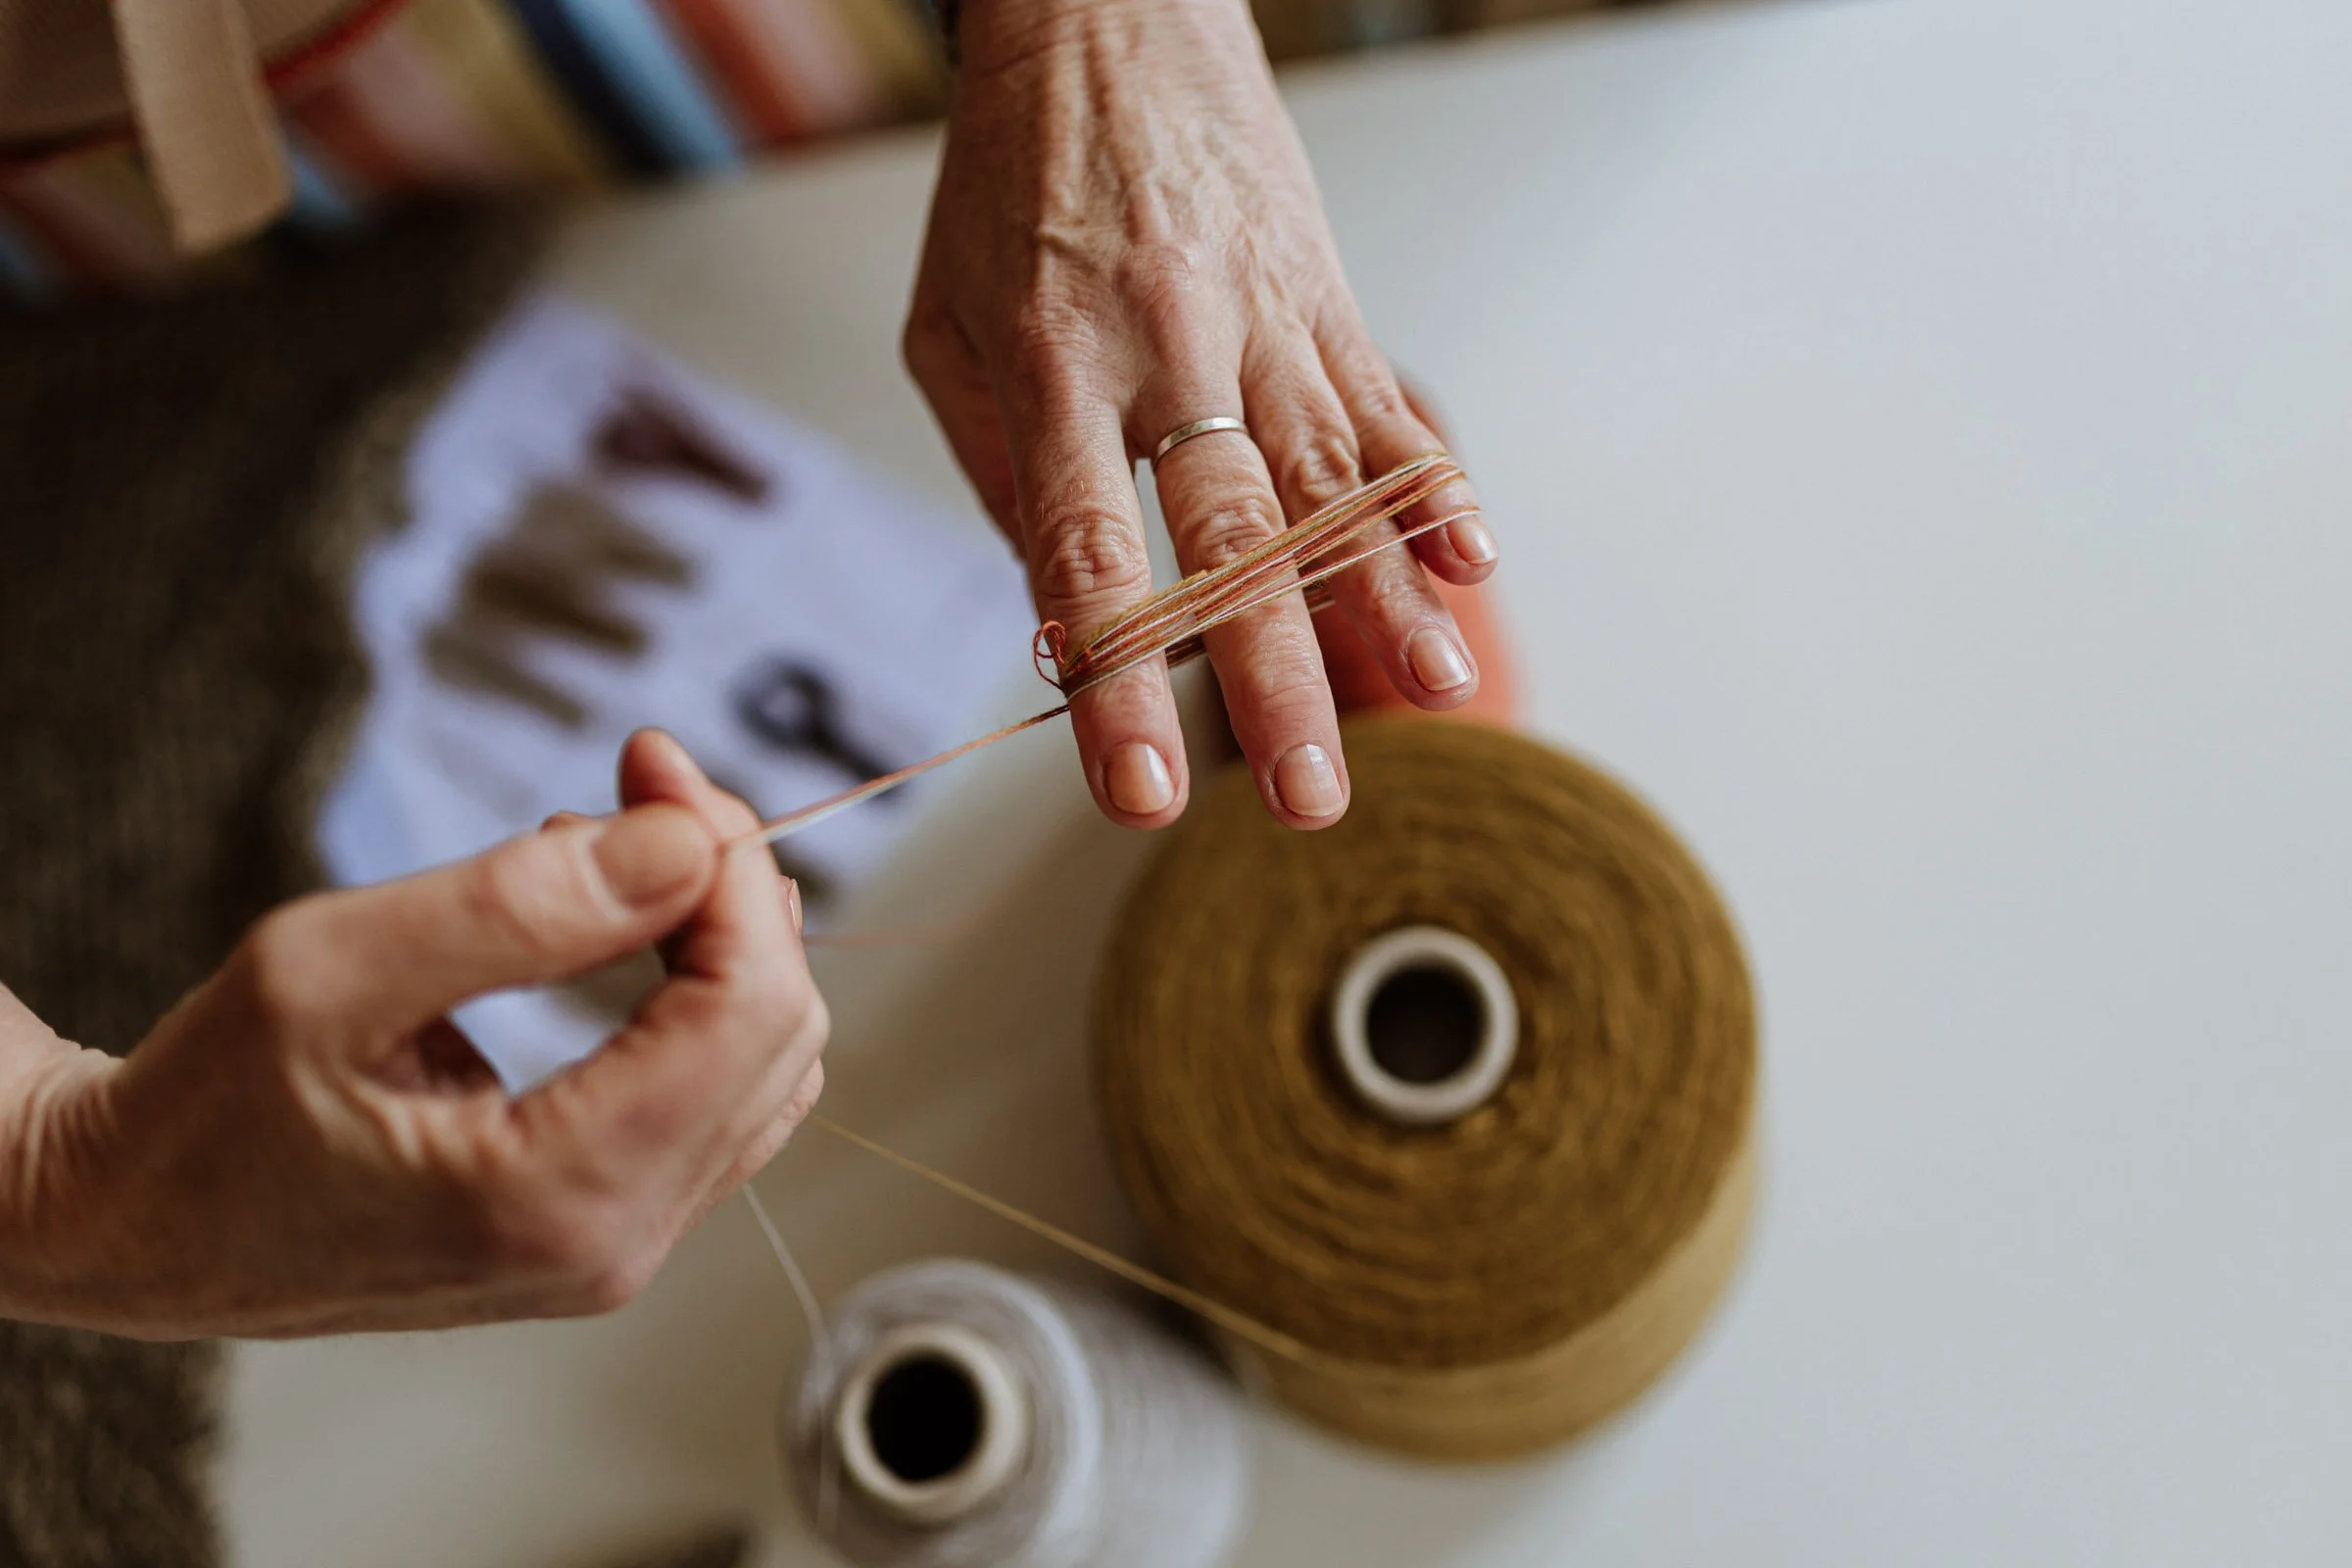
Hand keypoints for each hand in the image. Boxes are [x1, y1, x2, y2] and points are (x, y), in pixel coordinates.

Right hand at [0, 731, 824, 1339]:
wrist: (132, 1228)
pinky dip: (693, 993)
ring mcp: (614, 1248)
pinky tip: (614, 921)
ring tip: (607, 847)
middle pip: (779, 1035)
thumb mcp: (329, 972)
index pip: (749, 1013)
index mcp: (557, 1198)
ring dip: (718, 936)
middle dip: (732, 888)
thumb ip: (520, 910)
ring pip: (764, 1066)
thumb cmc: (200, 1111)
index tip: (654, 767)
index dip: (729, 867)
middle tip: (642, 784)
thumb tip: (685, 849)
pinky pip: (714, 1098)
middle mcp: (612, 1245)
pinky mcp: (600, 1227)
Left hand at [904, 0, 1498, 830]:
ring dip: (1385, 598)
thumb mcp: (946, 329)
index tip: (1141, 792)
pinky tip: (1473, 560)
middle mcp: (1166, 346)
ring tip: (1433, 692)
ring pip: (1333, 478)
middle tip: (1310, 795)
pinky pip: (1385, 402)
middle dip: (1276, 675)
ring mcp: (1260, 318)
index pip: (1086, 552)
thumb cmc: (1009, 185)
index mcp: (1051, 363)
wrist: (1107, 21)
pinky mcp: (1323, 297)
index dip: (1116, 681)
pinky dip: (1432, 486)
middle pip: (1231, 535)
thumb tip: (1062, 615)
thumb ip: (1000, 475)